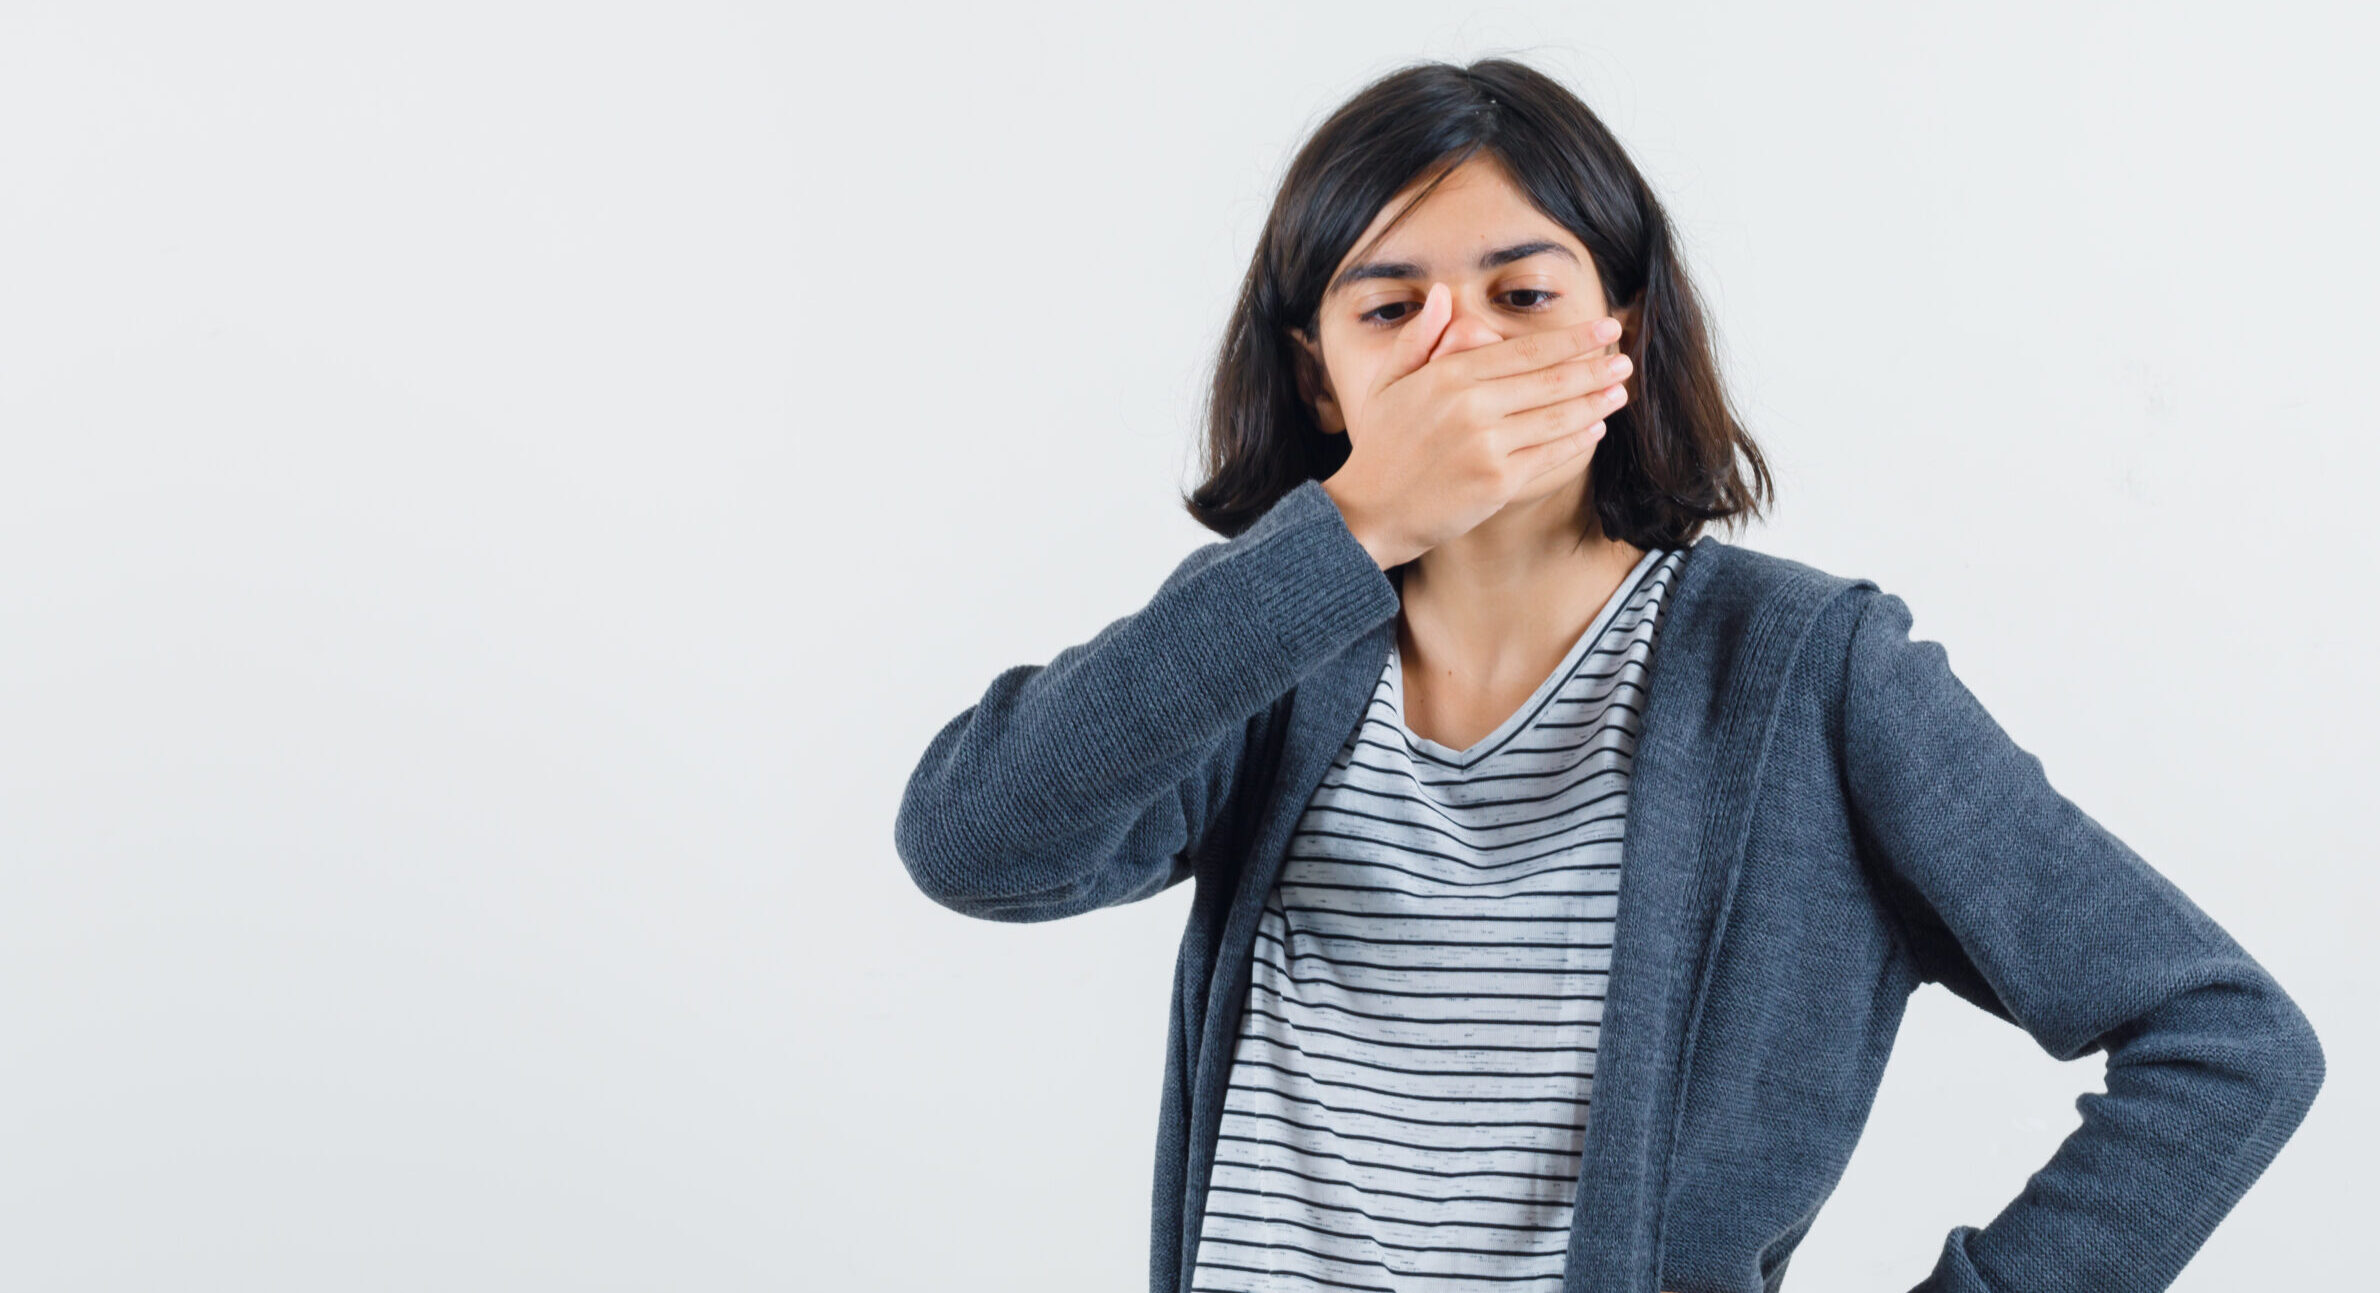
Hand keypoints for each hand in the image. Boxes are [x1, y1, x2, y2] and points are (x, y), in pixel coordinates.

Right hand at [1319, 281, 1632, 569]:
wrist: (1368, 512)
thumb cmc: (1379, 447)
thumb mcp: (1387, 384)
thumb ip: (1418, 338)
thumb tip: (1442, 295)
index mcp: (1448, 375)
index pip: (1525, 351)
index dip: (1571, 340)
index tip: (1603, 329)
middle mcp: (1471, 406)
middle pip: (1550, 381)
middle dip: (1594, 368)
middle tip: (1624, 359)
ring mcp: (1487, 445)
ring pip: (1557, 417)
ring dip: (1595, 402)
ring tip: (1619, 391)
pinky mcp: (1497, 482)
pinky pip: (1549, 455)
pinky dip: (1577, 440)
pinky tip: (1594, 428)